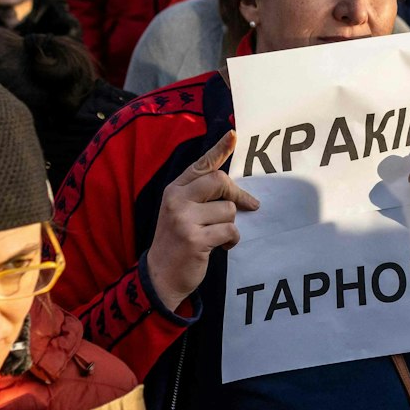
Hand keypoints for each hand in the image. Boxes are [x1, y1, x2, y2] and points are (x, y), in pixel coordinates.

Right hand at [145, 130, 260, 312]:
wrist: (160, 275)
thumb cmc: (177, 241)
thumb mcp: (180, 212)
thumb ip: (199, 195)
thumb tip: (233, 185)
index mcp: (174, 189)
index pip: (201, 164)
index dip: (219, 148)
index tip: (233, 134)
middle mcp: (176, 200)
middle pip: (219, 181)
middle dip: (237, 194)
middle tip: (248, 205)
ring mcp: (184, 219)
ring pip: (228, 209)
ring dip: (230, 225)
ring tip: (217, 235)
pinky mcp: (195, 239)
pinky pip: (230, 230)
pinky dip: (231, 240)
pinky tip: (220, 247)